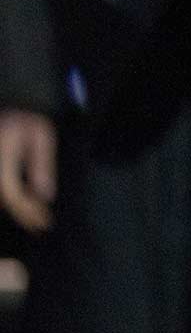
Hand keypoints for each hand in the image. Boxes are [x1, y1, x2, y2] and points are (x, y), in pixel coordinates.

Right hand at [0, 109, 55, 232]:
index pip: (10, 192)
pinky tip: (24, 205)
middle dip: (21, 214)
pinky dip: (8, 200)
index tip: (44, 221)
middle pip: (1, 199)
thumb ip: (42, 165)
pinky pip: (0, 192)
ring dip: (15, 209)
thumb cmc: (27, 120)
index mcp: (3, 154)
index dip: (26, 210)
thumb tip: (44, 196)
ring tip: (34, 219)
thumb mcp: (41, 137)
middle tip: (41, 225)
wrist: (10, 107)